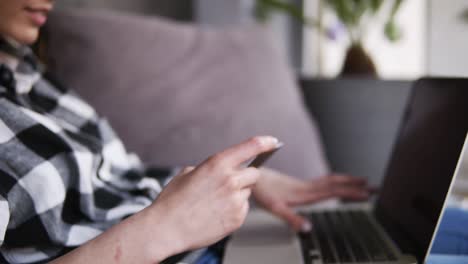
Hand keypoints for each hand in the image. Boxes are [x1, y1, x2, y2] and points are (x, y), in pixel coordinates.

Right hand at [147, 136, 280, 257]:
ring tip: (216, 203)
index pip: (251, 146)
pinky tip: (217, 213)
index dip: (265, 142)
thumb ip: (209, 169)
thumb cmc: (173, 202)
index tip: (272, 141)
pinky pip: (243, 209)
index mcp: (218, 164)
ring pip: (247, 193)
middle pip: (254, 174)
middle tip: (229, 184)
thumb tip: (219, 171)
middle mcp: (230, 180)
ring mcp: (235, 200)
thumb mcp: (187, 174)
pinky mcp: (237, 218)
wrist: (167, 228)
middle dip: (245, 177)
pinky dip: (234, 210)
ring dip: (238, 195)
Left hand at [252, 168, 372, 231]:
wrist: (252, 176)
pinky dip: (335, 181)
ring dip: (347, 181)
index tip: (366, 192)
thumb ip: (292, 218)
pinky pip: (322, 182)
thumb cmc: (263, 191)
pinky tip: (336, 183)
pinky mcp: (299, 185)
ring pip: (330, 181)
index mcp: (305, 193)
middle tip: (374, 187)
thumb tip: (308, 229)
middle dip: (355, 185)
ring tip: (362, 181)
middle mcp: (307, 187)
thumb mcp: (276, 209)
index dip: (350, 192)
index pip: (333, 191)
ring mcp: (304, 185)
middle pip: (336, 184)